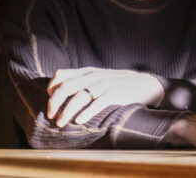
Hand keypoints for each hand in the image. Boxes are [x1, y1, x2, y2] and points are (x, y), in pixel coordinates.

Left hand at [46, 67, 163, 127]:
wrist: (145, 85)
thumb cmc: (118, 84)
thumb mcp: (99, 78)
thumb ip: (83, 82)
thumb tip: (61, 93)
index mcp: (87, 72)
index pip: (61, 75)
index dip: (51, 88)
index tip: (50, 102)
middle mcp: (93, 76)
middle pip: (66, 87)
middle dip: (54, 102)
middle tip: (50, 116)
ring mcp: (104, 84)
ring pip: (79, 97)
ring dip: (67, 111)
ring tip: (60, 124)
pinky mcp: (115, 93)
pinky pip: (97, 103)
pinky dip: (86, 112)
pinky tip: (79, 121)